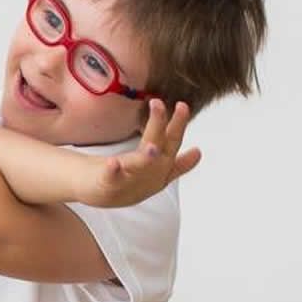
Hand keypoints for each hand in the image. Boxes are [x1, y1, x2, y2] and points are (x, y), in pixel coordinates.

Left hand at [77, 100, 201, 207]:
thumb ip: (179, 163)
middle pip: (162, 149)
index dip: (178, 126)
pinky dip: (114, 171)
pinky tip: (113, 163)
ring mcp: (131, 180)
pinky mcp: (110, 185)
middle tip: (176, 106)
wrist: (102, 195)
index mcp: (161, 167)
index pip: (172, 143)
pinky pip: (112, 178)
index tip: (183, 106)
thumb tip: (199, 152)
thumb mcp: (158, 172)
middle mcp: (150, 174)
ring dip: (148, 158)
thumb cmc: (130, 180)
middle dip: (170, 130)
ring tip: (152, 147)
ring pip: (141, 167)